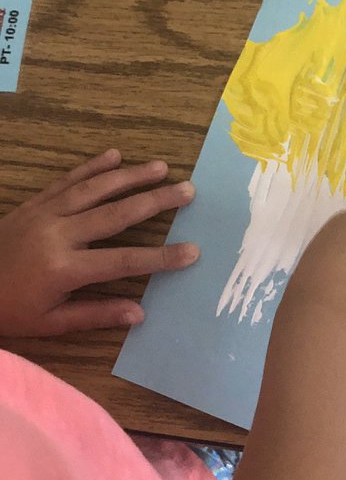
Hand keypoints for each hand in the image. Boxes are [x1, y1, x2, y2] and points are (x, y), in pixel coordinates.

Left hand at [0, 149, 199, 336]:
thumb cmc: (8, 309)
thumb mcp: (49, 324)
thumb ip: (95, 315)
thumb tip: (139, 313)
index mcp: (64, 269)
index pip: (124, 262)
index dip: (161, 257)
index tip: (193, 251)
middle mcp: (58, 234)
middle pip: (116, 214)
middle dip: (155, 201)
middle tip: (188, 190)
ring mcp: (46, 213)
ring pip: (95, 189)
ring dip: (130, 176)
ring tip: (161, 167)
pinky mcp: (35, 203)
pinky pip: (68, 180)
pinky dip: (92, 166)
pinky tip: (115, 155)